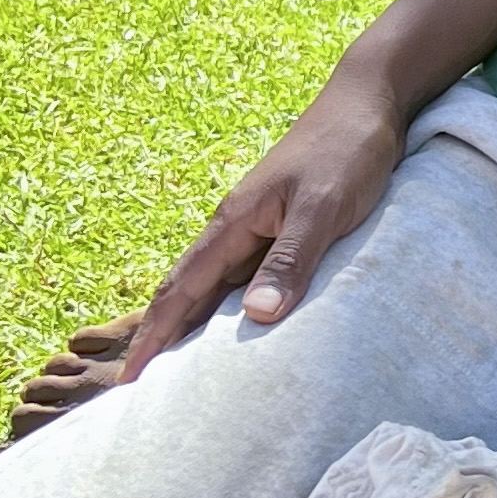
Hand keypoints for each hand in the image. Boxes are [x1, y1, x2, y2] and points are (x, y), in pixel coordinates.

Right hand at [122, 70, 406, 380]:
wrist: (369, 102)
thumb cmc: (348, 150)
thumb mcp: (323, 207)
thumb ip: (292, 258)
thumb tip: (257, 316)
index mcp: (233, 224)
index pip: (180, 291)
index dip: (153, 337)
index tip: (127, 383)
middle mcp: (236, 229)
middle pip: (189, 295)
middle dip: (163, 341)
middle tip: (142, 395)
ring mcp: (258, 228)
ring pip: (218, 289)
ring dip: (199, 329)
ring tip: (186, 378)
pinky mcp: (284, 228)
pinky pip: (248, 278)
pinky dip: (237, 309)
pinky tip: (244, 332)